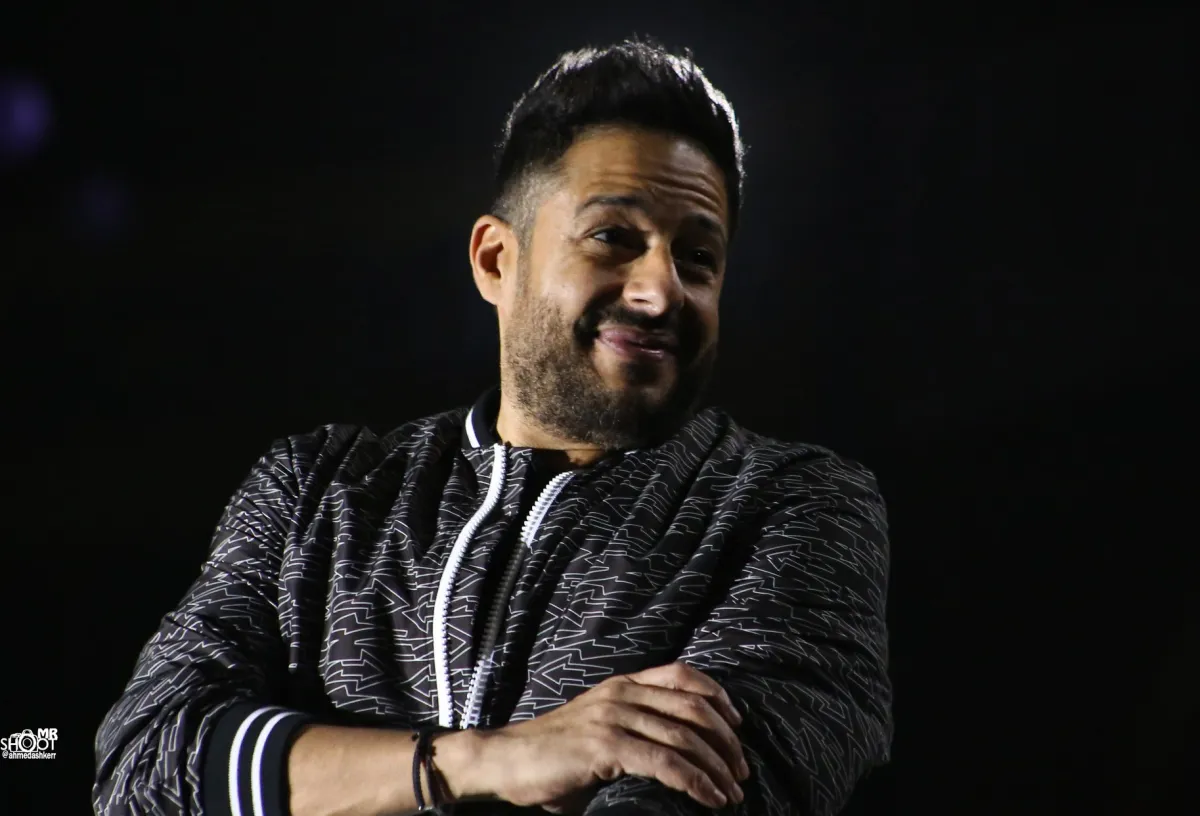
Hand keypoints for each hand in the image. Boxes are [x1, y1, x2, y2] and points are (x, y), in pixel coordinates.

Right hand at [476, 661, 748, 812]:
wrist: (504, 762)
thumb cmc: (551, 756)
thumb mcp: (597, 730)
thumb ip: (632, 732)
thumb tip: (678, 760)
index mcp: (621, 684)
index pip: (682, 675)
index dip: (717, 696)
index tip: (738, 724)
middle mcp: (621, 694)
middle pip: (693, 706)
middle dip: (726, 740)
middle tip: (742, 771)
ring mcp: (614, 717)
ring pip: (684, 737)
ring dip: (717, 768)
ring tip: (733, 793)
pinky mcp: (606, 746)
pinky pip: (665, 762)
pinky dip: (695, 782)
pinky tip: (709, 798)